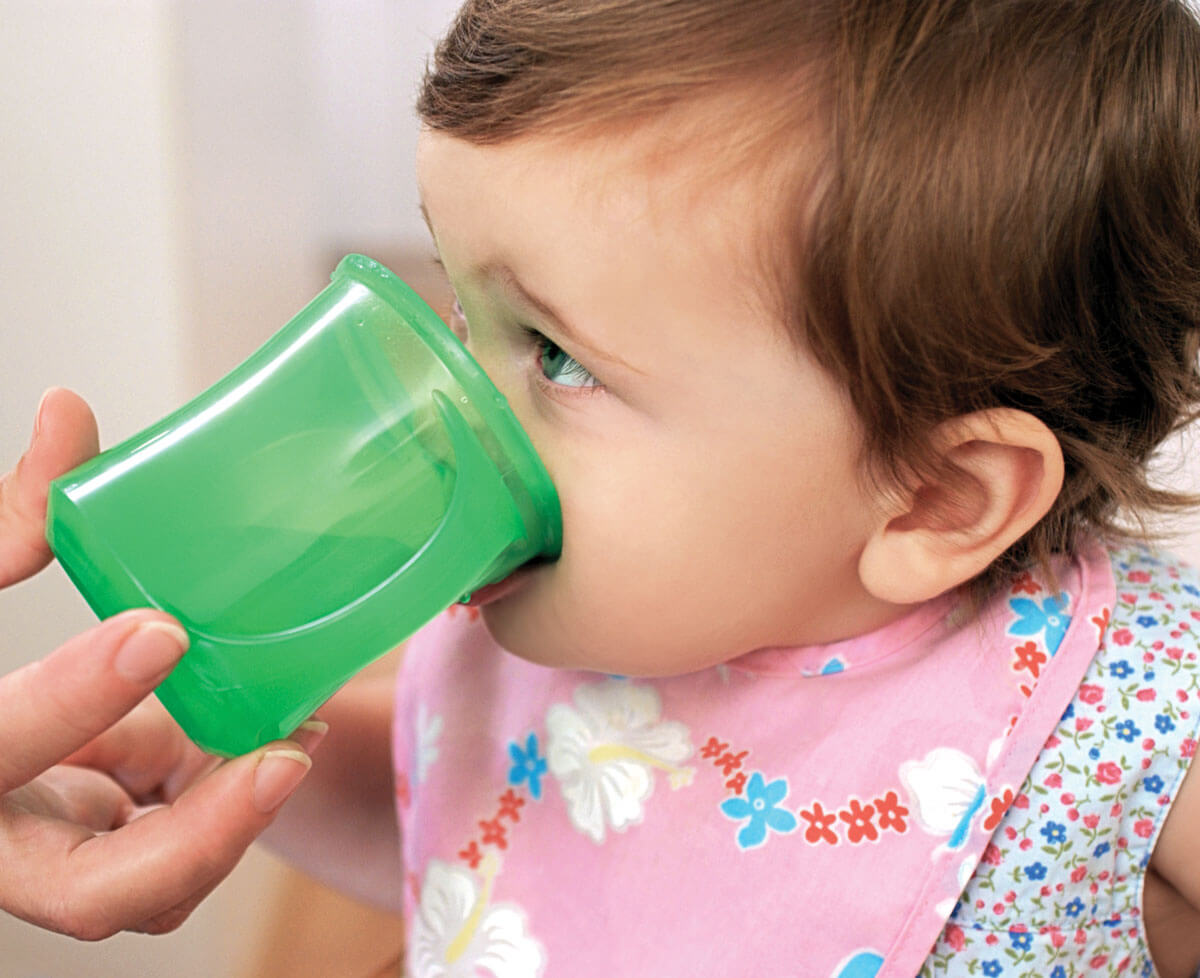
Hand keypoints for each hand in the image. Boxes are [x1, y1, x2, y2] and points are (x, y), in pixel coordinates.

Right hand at [0, 388, 323, 938]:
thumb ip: (5, 516)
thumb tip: (67, 411)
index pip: (0, 746)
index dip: (76, 699)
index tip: (164, 629)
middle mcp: (1, 833)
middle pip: (89, 890)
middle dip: (198, 834)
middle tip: (283, 754)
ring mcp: (53, 858)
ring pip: (149, 898)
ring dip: (234, 826)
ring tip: (295, 741)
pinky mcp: (104, 854)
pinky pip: (176, 867)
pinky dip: (228, 814)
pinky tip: (275, 746)